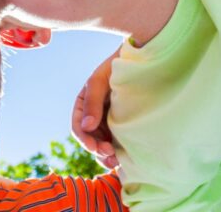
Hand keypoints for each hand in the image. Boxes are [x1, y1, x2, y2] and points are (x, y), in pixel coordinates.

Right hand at [72, 47, 120, 168]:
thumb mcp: (101, 81)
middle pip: (90, 138)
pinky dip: (117, 151)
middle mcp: (94, 113)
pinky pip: (115, 141)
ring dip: (106, 155)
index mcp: (84, 103)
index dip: (85, 139)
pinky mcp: (123, 124)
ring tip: (117, 162)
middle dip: (97, 149)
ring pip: (102, 143)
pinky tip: (124, 157)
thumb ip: (92, 102)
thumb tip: (86, 127)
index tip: (96, 147)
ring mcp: (108, 119)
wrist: (142, 58)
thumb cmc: (118, 66)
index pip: (78, 126)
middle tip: (111, 155)